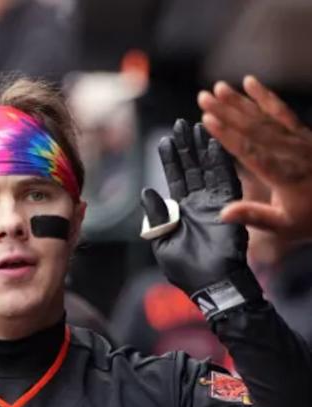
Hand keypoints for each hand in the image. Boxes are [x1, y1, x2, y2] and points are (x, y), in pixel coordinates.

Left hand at [140, 119, 261, 318]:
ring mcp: (214, 202)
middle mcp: (197, 202)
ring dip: (202, 148)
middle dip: (186, 146)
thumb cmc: (185, 269)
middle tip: (181, 123)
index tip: (165, 139)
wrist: (210, 283)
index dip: (170, 159)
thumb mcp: (162, 241)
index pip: (175, 178)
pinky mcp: (229, 206)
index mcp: (180, 210)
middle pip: (191, 167)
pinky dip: (220, 162)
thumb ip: (156, 216)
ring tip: (198, 126)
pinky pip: (225, 180)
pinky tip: (215, 145)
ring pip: (208, 169)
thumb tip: (146, 191)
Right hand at [198, 76, 311, 245]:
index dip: (229, 135)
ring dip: (241, 101)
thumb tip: (224, 213)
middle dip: (228, 111)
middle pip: (256, 128)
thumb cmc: (309, 216)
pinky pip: (283, 111)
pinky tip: (250, 82)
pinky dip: (266, 96)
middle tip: (203, 97)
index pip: (252, 152)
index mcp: (286, 175)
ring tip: (219, 87)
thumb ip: (255, 216)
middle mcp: (293, 152)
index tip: (208, 120)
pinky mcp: (303, 132)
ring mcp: (300, 139)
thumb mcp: (285, 225)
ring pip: (267, 116)